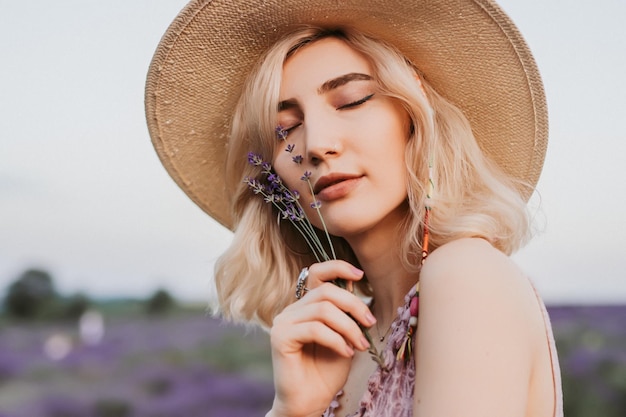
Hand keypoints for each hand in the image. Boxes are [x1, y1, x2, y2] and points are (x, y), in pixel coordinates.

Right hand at [268, 260, 375, 416]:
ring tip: (360, 344)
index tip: (360, 275)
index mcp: (305, 306)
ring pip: (323, 309)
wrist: (310, 402)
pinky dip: (337, 339)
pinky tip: (346, 352)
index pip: (316, 273)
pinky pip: (315, 328)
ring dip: (349, 326)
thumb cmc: (327, 372)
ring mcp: (283, 322)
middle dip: (353, 305)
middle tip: (370, 323)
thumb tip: (355, 285)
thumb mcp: (344, 336)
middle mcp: (292, 310)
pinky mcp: (280, 337)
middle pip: (326, 291)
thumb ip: (345, 312)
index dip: (337, 267)